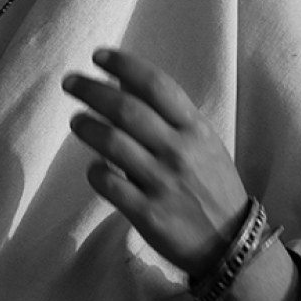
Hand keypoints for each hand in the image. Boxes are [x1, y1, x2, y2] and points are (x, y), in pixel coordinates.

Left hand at [63, 48, 249, 277]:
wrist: (232, 245)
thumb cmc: (210, 185)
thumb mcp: (201, 143)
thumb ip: (167, 115)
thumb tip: (122, 80)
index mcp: (195, 129)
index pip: (156, 85)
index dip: (124, 65)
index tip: (98, 56)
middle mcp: (179, 151)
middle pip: (126, 109)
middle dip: (91, 90)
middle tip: (69, 83)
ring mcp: (163, 183)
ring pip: (111, 142)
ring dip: (86, 127)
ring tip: (77, 122)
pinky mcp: (148, 213)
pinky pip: (108, 183)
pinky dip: (94, 170)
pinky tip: (94, 166)